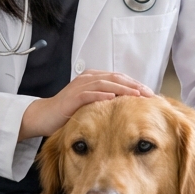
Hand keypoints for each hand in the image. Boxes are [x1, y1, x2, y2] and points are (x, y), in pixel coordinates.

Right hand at [19, 70, 153, 139]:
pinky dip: (102, 95)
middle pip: (116, 78)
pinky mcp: (72, 97)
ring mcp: (79, 86)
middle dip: (134, 85)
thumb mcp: (91, 103)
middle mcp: (88, 78)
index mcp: (94, 77)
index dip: (136, 84)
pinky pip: (89, 94)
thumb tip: (128, 105)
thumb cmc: (69, 111)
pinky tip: (113, 98)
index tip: (150, 93)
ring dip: (123, 88)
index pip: (119, 78)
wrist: (44, 116)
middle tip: (149, 94)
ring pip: (106, 83)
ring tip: (137, 95)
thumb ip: (106, 99)